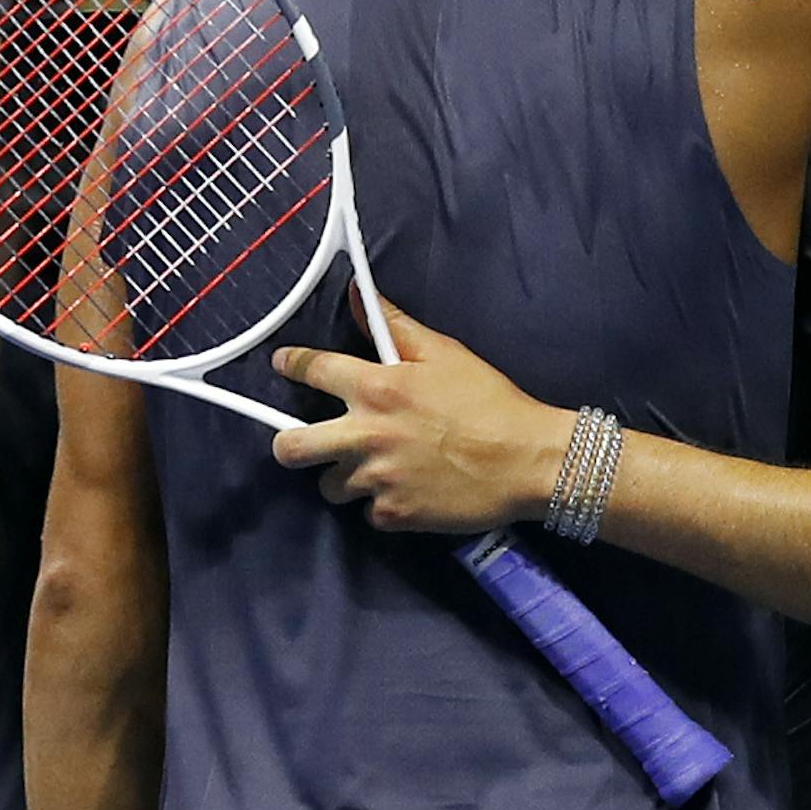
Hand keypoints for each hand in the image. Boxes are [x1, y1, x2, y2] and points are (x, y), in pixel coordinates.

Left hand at [270, 290, 572, 532]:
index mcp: (377, 389)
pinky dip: (383, 503)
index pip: (312, 371)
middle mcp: (367, 435)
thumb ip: (393, 325)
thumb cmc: (490, 401)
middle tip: (303, 442)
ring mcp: (378, 480)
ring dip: (346, 477)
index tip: (283, 364)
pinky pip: (369, 512)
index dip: (291, 364)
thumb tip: (358, 294)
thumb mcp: (444, 352)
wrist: (527, 460)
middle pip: (290, 449)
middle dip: (289, 444)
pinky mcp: (394, 515)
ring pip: (330, 486)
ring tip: (376, 467)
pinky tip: (409, 489)